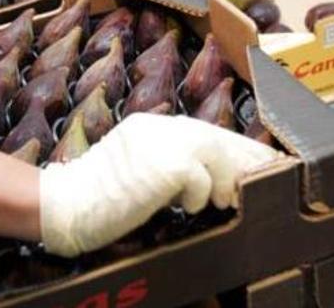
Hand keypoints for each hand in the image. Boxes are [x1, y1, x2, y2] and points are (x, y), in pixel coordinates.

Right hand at [39, 113, 281, 256]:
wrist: (66, 204)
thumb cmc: (96, 197)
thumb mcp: (136, 170)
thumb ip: (167, 165)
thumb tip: (211, 180)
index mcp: (150, 126)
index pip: (204, 130)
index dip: (236, 147)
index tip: (259, 160)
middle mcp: (157, 126)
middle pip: (217, 137)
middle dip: (246, 159)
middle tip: (267, 176)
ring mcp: (160, 142)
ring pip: (216, 153)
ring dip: (225, 181)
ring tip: (224, 201)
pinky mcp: (164, 166)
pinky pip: (201, 179)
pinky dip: (200, 196)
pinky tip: (185, 207)